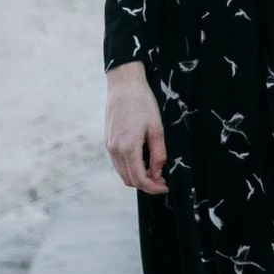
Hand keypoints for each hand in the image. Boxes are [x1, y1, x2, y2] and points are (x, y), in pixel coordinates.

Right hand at [105, 60, 168, 195]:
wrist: (123, 84)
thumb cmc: (142, 103)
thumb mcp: (156, 128)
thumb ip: (158, 154)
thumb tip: (157, 172)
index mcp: (128, 148)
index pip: (139, 180)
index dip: (153, 188)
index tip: (165, 187)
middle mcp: (115, 150)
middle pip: (129, 180)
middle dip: (146, 184)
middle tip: (162, 178)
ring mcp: (109, 146)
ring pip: (122, 173)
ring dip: (138, 176)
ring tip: (154, 169)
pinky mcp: (108, 141)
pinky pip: (118, 163)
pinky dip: (130, 167)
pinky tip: (142, 159)